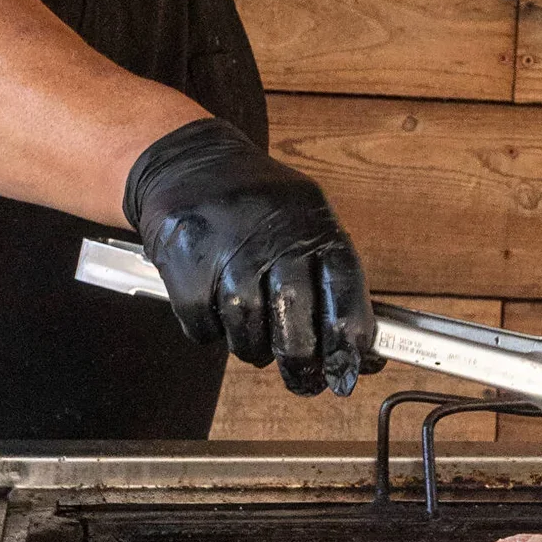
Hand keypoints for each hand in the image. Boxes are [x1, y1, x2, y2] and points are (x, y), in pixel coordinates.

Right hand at [124, 118, 380, 397]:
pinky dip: (210, 333)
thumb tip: (357, 353)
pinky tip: (216, 314)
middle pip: (295, 321)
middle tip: (302, 380)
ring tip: (253, 338)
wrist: (190, 161)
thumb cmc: (257, 204)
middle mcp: (273, 235)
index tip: (347, 372)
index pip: (344, 294)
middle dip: (300, 363)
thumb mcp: (305, 220)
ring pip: (246, 331)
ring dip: (252, 349)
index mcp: (314, 225)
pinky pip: (203, 327)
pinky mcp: (185, 263)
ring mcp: (226, 249)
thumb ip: (329, 281)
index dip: (349, 344)